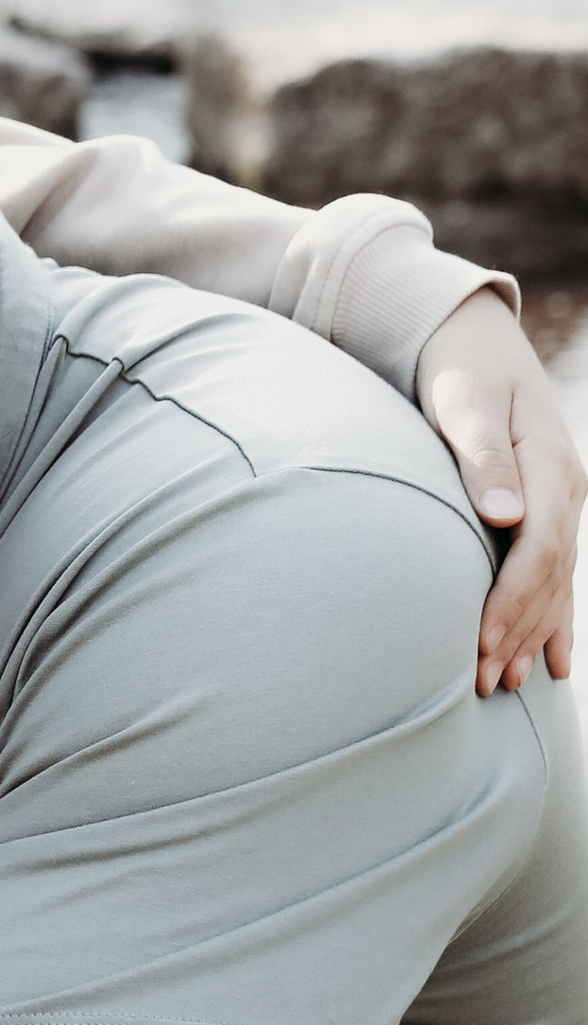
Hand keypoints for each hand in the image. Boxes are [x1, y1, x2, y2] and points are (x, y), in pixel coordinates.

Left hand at [415, 290, 581, 691]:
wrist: (473, 340)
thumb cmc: (459, 367)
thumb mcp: (464, 399)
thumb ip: (482, 453)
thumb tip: (505, 514)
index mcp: (551, 465)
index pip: (541, 547)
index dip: (513, 598)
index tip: (482, 639)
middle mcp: (565, 490)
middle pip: (549, 576)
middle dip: (518, 631)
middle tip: (485, 682)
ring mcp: (560, 504)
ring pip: (554, 584)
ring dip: (532, 635)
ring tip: (507, 684)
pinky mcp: (544, 512)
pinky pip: (555, 577)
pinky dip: (551, 620)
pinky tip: (550, 665)